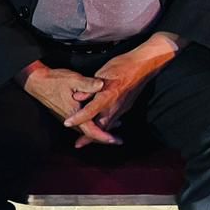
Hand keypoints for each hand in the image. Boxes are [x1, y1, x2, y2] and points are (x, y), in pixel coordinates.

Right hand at [16, 61, 117, 147]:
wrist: (37, 82)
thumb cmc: (54, 81)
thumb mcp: (73, 80)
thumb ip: (88, 84)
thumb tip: (101, 85)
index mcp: (75, 114)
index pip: (92, 131)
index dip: (104, 137)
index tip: (115, 140)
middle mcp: (71, 120)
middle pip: (90, 134)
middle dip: (105, 137)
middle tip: (118, 140)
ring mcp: (68, 118)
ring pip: (86, 130)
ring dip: (99, 131)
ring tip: (113, 129)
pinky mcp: (67, 114)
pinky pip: (82, 124)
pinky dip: (92, 125)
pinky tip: (98, 119)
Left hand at [64, 34, 179, 148]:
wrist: (142, 66)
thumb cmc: (122, 66)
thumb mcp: (102, 72)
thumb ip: (89, 87)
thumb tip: (77, 97)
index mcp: (107, 96)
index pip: (89, 112)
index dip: (77, 119)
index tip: (67, 124)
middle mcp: (114, 106)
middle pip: (100, 127)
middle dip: (89, 137)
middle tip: (78, 144)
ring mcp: (121, 108)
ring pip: (108, 126)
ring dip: (98, 134)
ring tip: (87, 140)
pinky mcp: (125, 107)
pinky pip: (114, 121)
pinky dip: (106, 127)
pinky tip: (102, 127)